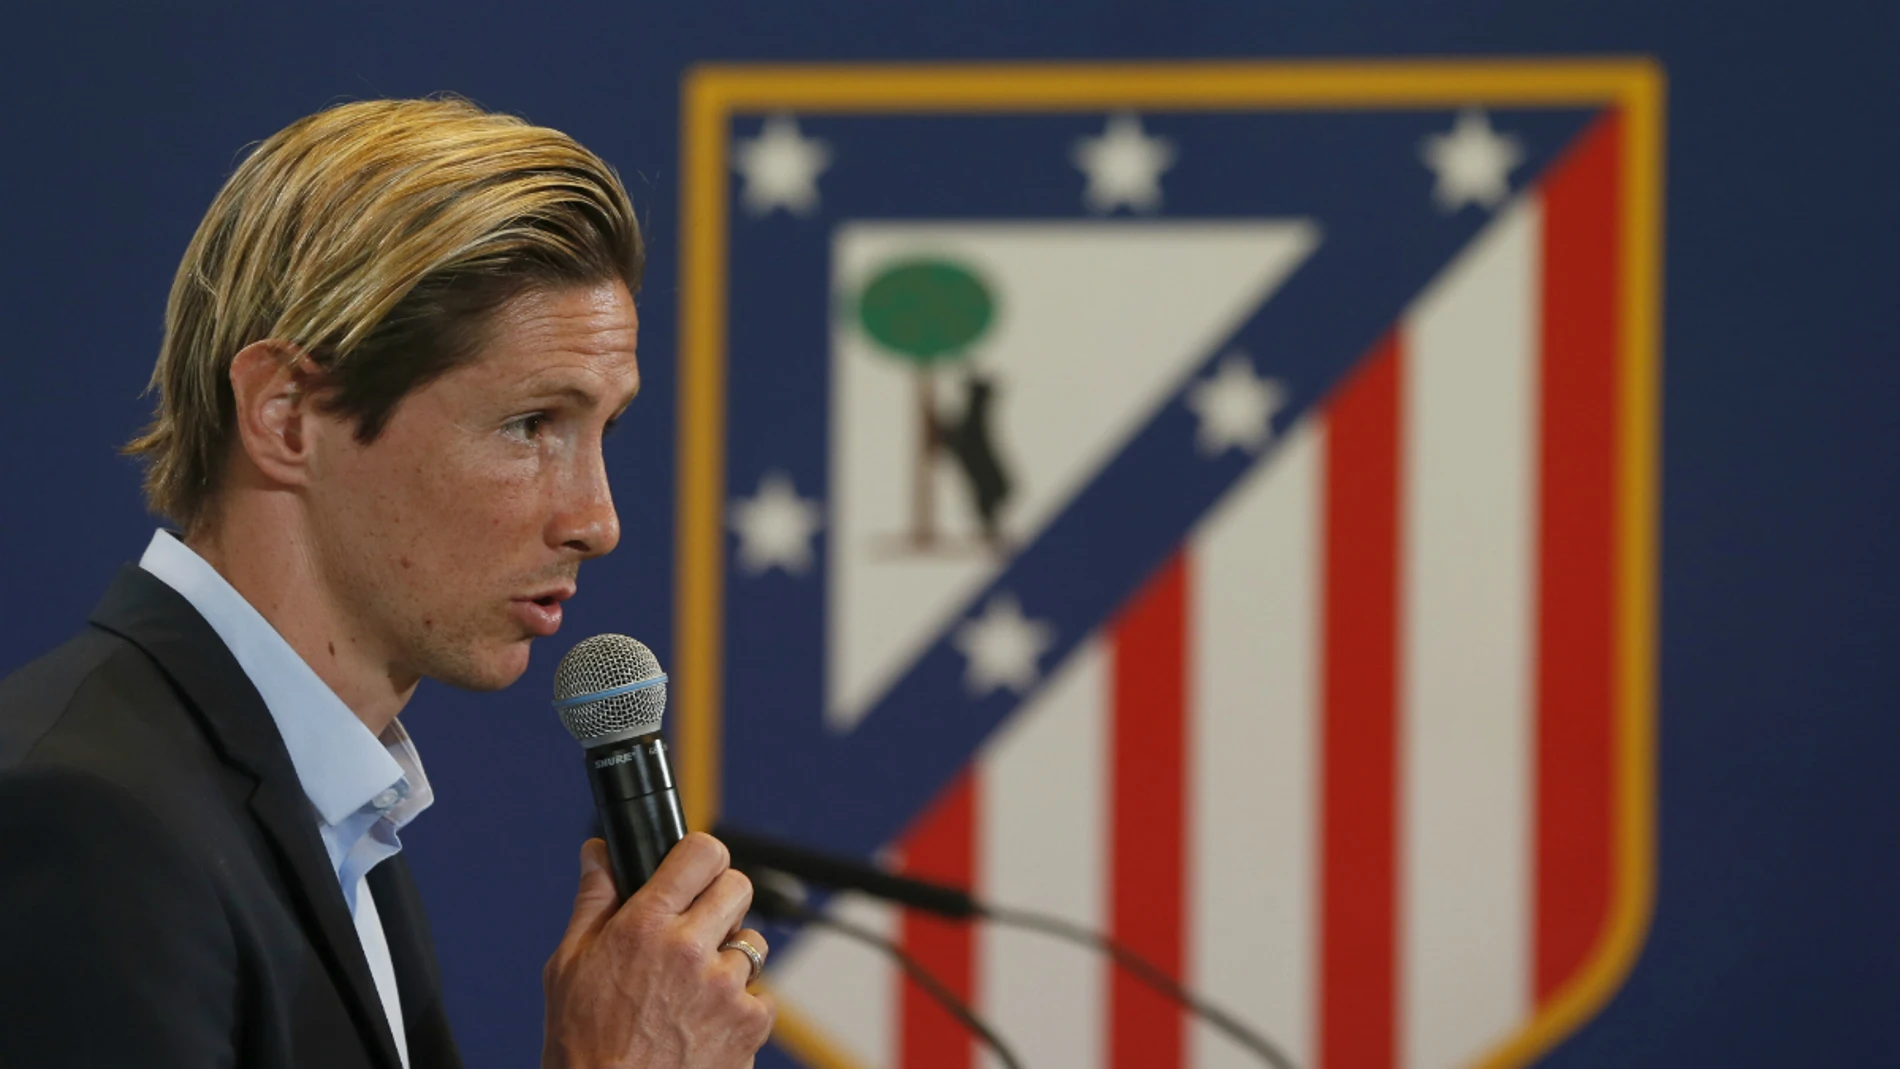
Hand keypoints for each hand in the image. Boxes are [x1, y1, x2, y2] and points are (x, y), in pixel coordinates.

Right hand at [542, 834, 775, 1068]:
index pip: (701, 853)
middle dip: (721, 901)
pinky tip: (707, 1023)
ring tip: (695, 989)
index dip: (700, 855)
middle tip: (698, 928)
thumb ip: (594, 901)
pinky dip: (741, 1008)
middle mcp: (690, 949)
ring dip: (731, 959)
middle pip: (738, 887)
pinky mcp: (749, 1024)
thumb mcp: (569, 967)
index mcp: (644, 925)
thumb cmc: (583, 1045)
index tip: (696, 868)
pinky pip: (762, 997)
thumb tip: (599, 853)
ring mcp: (725, 987)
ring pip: (753, 943)